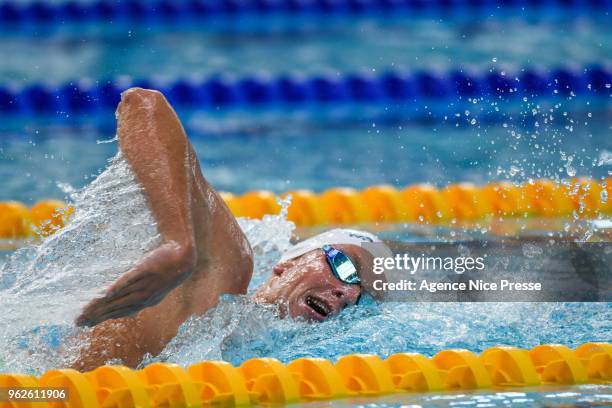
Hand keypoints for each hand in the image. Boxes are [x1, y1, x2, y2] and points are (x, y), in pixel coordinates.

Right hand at [76, 241, 193, 326]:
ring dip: (101, 306)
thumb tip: (124, 294)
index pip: (120, 312)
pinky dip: (116, 289)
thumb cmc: (168, 268)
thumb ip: (139, 290)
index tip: (87, 324)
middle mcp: (144, 297)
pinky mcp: (144, 271)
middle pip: (116, 309)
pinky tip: (104, 295)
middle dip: (97, 316)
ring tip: (84, 312)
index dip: (103, 319)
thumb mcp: (154, 284)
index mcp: (146, 301)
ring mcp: (144, 284)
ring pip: (119, 298)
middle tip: (78, 322)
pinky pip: (127, 281)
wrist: (184, 256)